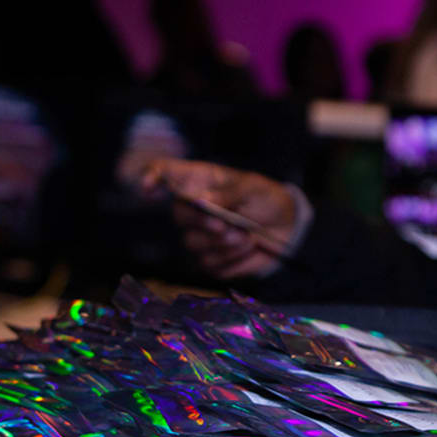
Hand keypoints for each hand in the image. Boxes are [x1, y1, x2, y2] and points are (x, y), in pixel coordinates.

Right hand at [134, 158, 297, 278]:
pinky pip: (210, 264)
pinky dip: (233, 258)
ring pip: (194, 243)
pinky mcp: (210, 259)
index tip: (149, 187)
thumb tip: (202, 199)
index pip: (165, 172)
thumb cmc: (265, 199)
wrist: (287, 228)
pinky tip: (247, 248)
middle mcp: (193, 207)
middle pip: (179, 215)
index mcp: (199, 180)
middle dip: (203, 222)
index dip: (152, 176)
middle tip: (226, 224)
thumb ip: (228, 193)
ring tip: (247, 235)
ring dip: (224, 242)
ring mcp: (199, 235)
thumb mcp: (252, 188)